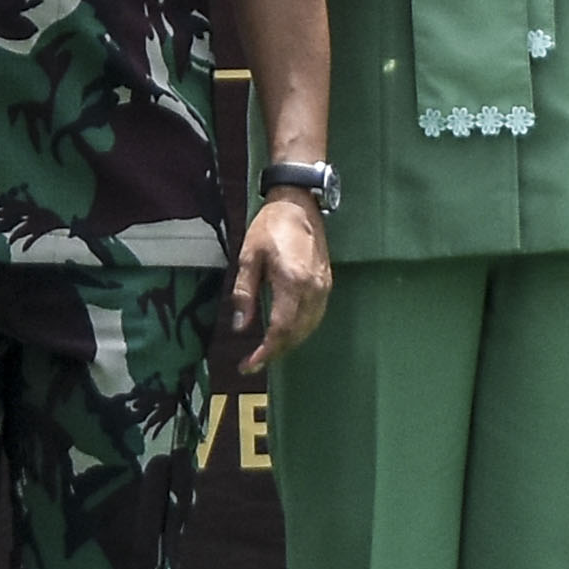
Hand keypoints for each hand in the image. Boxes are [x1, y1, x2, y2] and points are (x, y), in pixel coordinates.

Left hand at [236, 185, 336, 368]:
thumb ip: (245, 293)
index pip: (281, 329)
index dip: (265, 352)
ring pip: (309, 328)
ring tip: (266, 350)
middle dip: (275, 351)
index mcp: (292, 282)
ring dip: (288, 343)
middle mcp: (313, 290)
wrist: (299, 204)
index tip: (249, 364)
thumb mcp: (248, 256)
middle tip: (253, 361)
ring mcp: (324, 288)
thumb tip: (241, 327)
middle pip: (297, 334)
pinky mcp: (327, 284)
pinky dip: (300, 331)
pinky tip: (285, 332)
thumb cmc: (269, 227)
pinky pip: (315, 317)